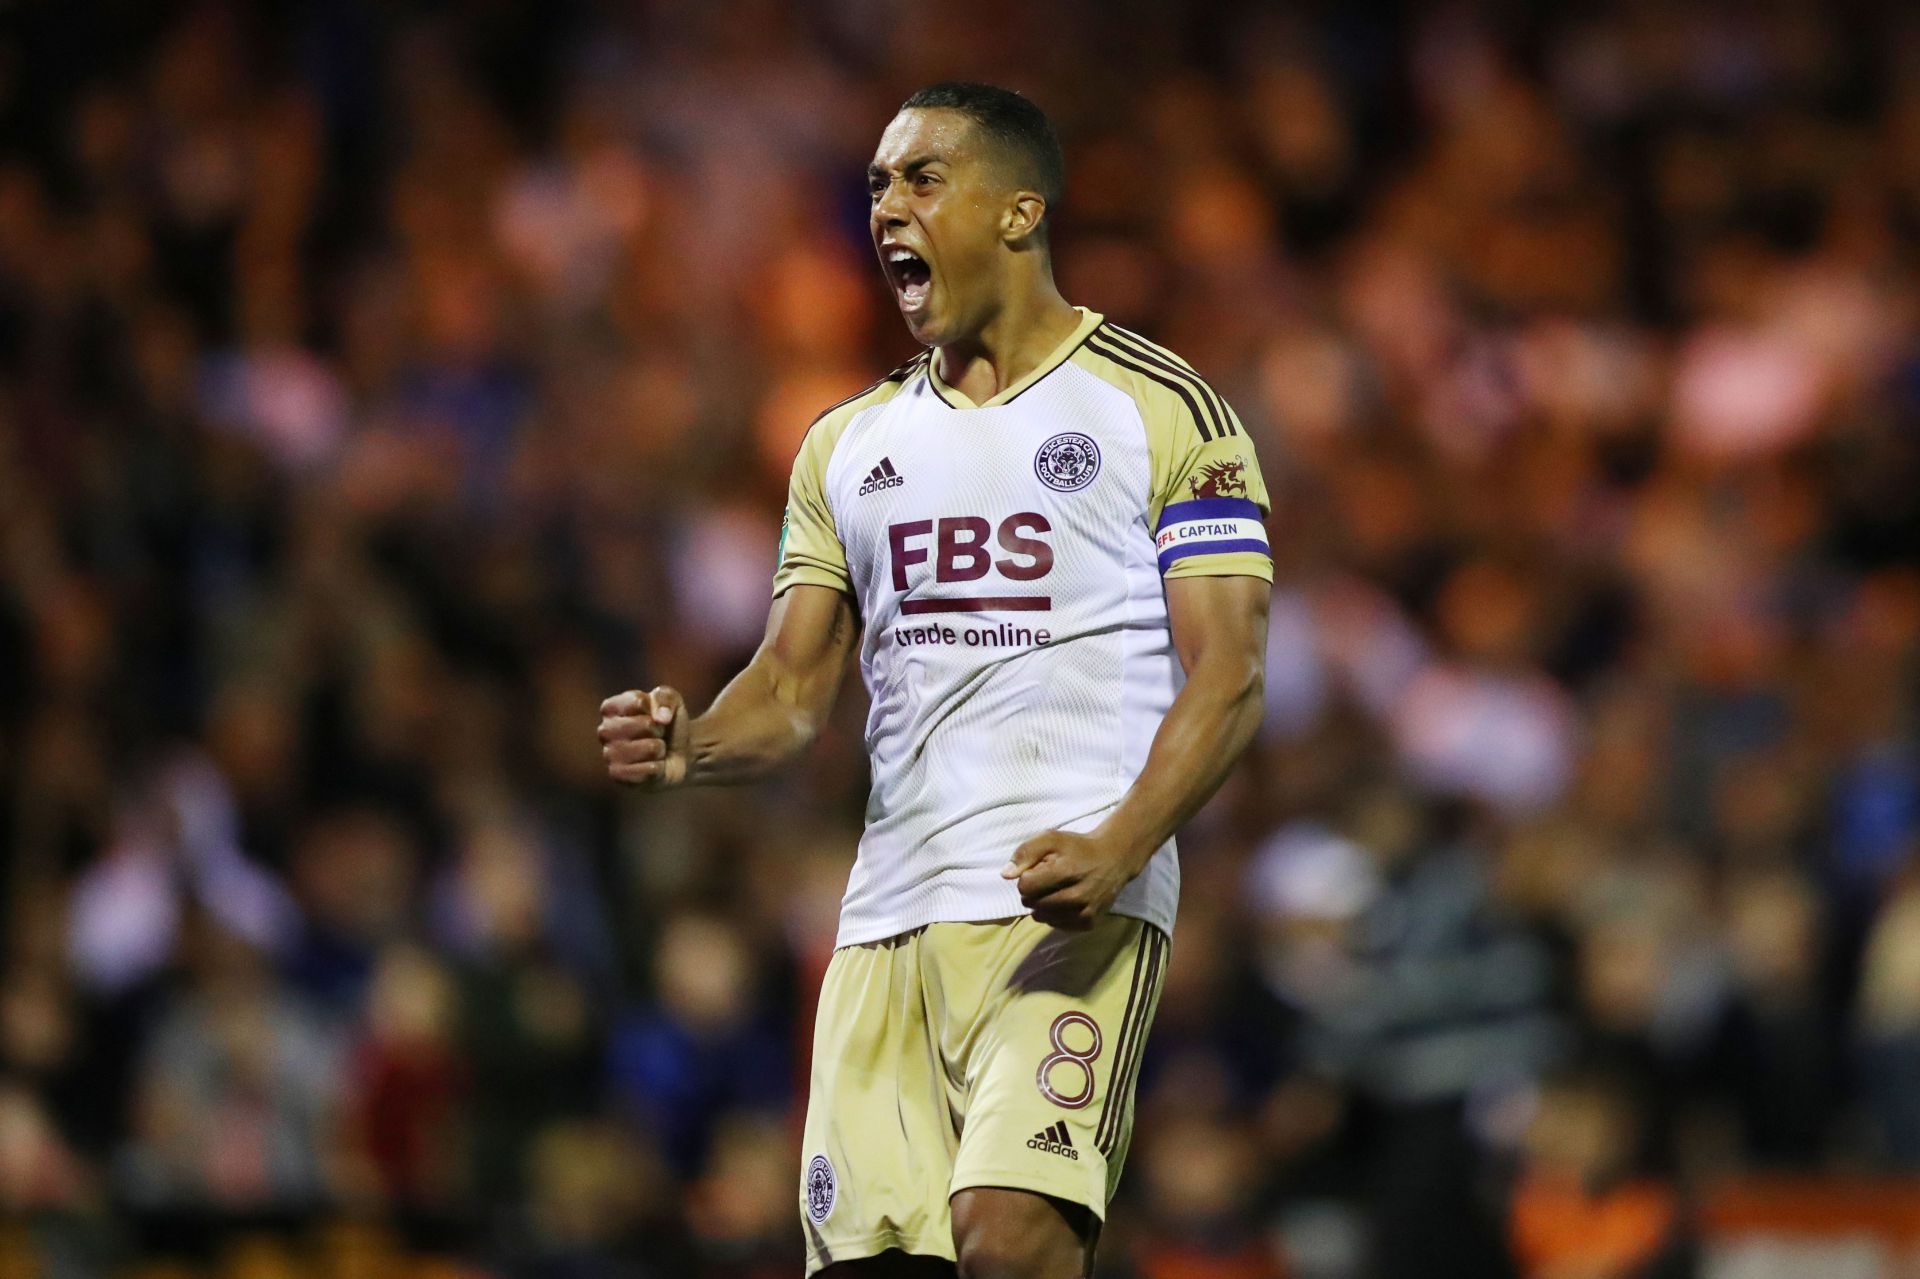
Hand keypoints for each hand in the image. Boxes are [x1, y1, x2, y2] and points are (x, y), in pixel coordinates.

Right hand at [598, 687, 689, 788]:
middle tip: (656, 735)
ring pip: (650, 748)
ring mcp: (609, 755)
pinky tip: (652, 766)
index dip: (655, 708)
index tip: (654, 715)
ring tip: (655, 751)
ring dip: (660, 749)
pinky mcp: (618, 776)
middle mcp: (604, 731)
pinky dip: (658, 768)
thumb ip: (665, 698)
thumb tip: (661, 718)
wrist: (678, 754)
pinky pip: (649, 769)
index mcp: (611, 708)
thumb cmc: (669, 724)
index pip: (638, 702)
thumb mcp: (672, 700)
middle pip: (646, 724)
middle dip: (659, 730)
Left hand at [1001, 828, 1148, 930]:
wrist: (1114, 859)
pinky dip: (1055, 916)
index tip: (1037, 871)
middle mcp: (1078, 894)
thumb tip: (1006, 874)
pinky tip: (1062, 903)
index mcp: (1066, 870)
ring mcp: (1085, 911)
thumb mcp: (1051, 838)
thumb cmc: (1078, 848)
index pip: (1026, 886)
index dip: (1026, 878)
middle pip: (1033, 904)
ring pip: (1044, 917)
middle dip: (1032, 893)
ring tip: (1053, 892)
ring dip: (1041, 906)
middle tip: (1045, 882)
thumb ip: (1026, 852)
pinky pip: (1058, 926)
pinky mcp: (1090, 922)